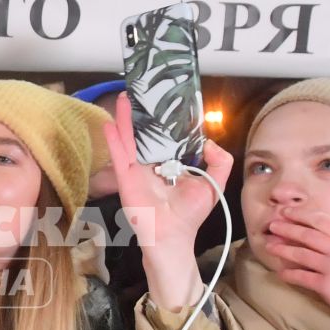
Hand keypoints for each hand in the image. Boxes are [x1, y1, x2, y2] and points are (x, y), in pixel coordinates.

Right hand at [101, 94, 234, 308]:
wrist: (173, 236)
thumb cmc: (189, 216)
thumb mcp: (214, 184)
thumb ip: (220, 162)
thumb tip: (210, 142)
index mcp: (169, 167)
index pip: (165, 140)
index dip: (164, 123)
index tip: (164, 104)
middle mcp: (151, 167)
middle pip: (144, 135)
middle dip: (141, 115)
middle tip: (139, 94)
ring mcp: (136, 172)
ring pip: (129, 140)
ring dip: (126, 120)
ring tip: (124, 99)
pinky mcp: (127, 179)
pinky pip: (119, 155)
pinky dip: (113, 140)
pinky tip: (109, 124)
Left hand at [264, 206, 329, 329]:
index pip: (324, 221)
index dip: (303, 215)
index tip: (289, 213)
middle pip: (309, 235)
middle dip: (288, 228)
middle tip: (272, 225)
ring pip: (301, 254)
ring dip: (283, 249)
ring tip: (269, 246)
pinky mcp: (326, 287)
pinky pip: (301, 277)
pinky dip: (288, 274)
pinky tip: (280, 273)